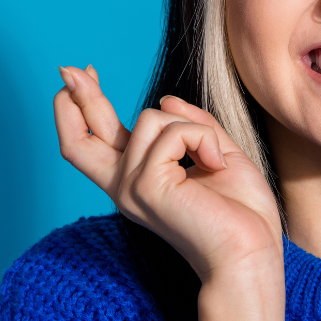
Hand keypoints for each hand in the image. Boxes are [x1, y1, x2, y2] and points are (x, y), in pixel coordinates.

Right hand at [54, 65, 283, 320]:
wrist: (251, 254)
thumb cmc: (242, 215)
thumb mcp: (217, 155)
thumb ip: (192, 126)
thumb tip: (167, 100)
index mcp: (139, 182)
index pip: (94, 142)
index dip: (82, 107)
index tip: (82, 74)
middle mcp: (125, 187)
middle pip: (79, 137)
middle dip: (78, 96)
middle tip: (69, 66)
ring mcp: (131, 187)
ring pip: (151, 118)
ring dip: (192, 128)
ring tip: (214, 161)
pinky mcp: (146, 186)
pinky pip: (173, 132)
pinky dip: (202, 139)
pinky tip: (215, 166)